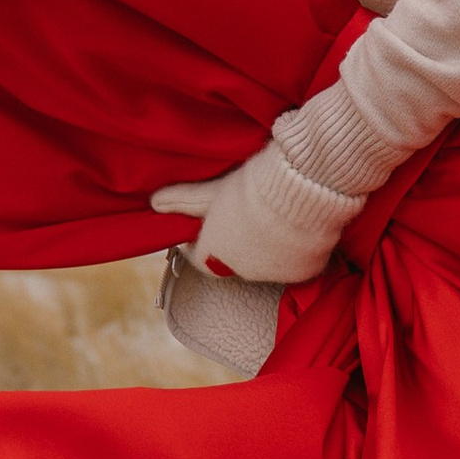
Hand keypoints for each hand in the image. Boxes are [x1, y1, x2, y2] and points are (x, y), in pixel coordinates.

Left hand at [150, 139, 363, 286]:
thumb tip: (153, 203)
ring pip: (268, 263)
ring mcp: (276, 273)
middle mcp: (243, 271)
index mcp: (214, 254)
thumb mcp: (213, 190)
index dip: (203, 237)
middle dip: (238, 241)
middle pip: (236, 259)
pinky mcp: (306, 271)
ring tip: (277, 215)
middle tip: (249, 211)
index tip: (210, 219)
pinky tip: (300, 226)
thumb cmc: (252, 185)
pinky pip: (298, 263)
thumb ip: (183, 200)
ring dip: (268, 247)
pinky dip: (297, 250)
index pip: (200, 257)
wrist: (304, 186)